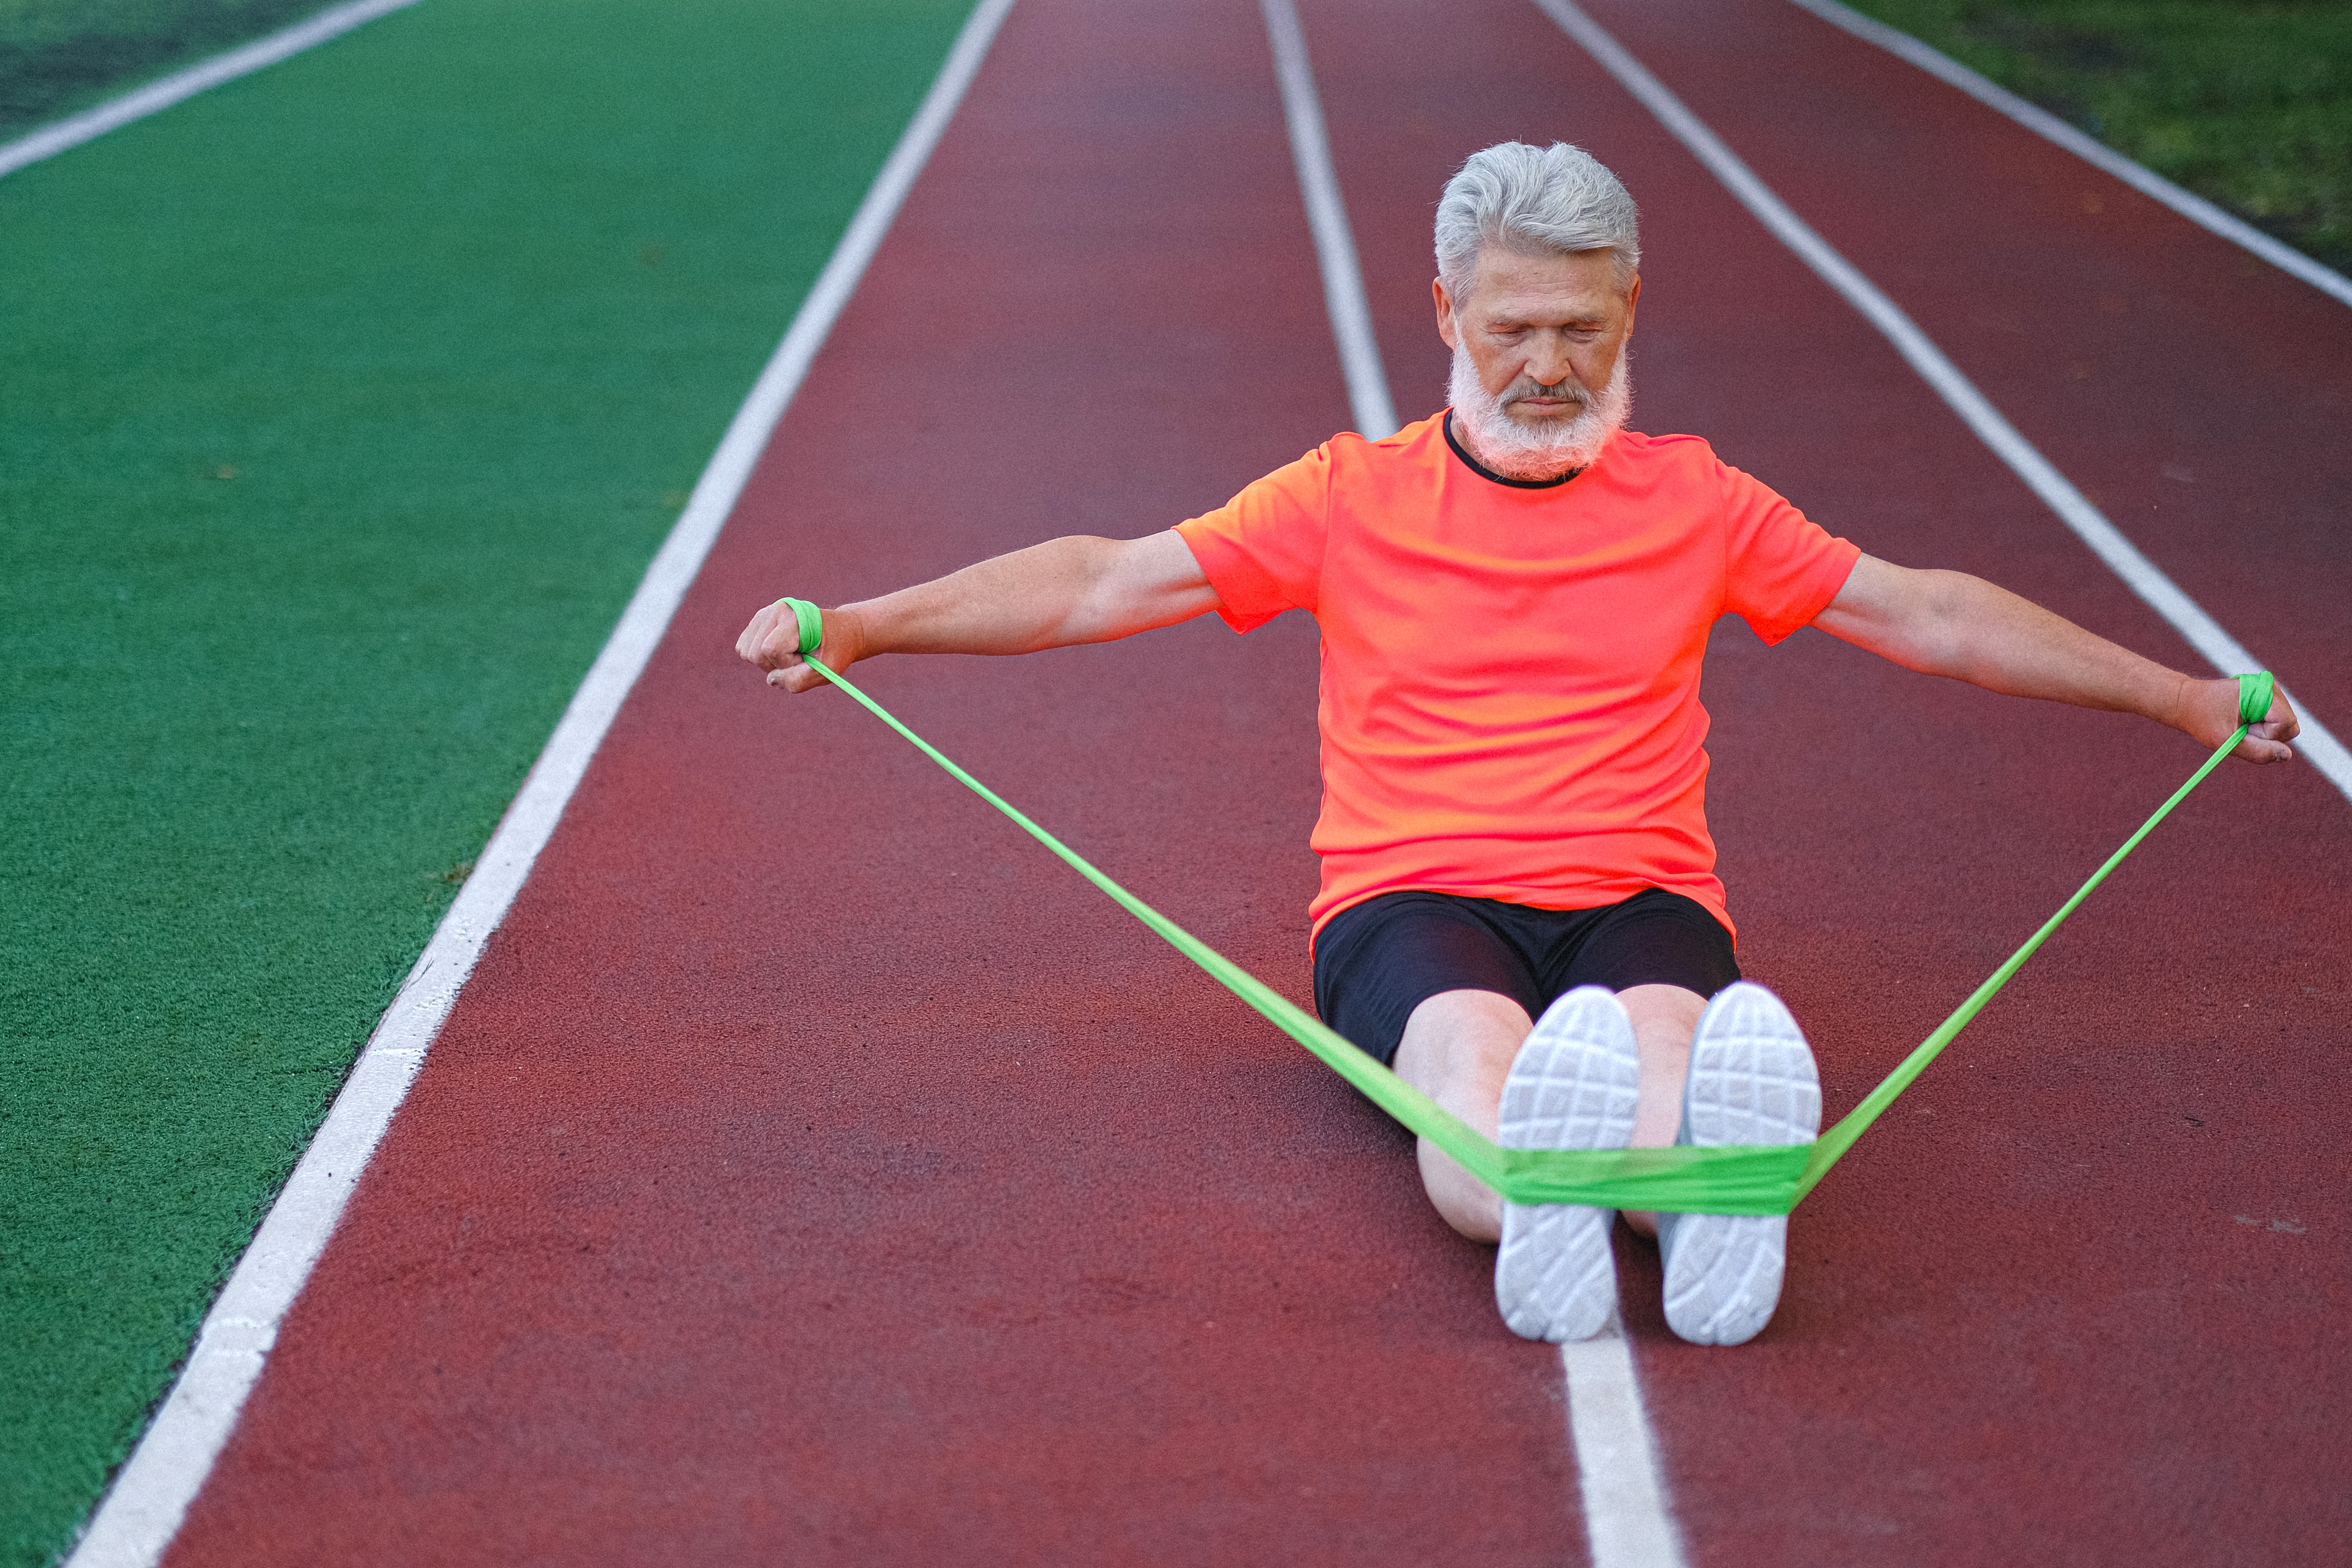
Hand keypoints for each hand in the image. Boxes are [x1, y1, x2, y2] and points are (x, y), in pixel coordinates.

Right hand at [734, 599, 862, 693]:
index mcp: (794, 618)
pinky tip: (780, 652)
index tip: (806, 659)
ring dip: (766, 661)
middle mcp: (776, 610)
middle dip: (775, 664)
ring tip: (790, 654)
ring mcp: (765, 613)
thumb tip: (770, 679)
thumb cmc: (836, 651)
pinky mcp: (758, 621)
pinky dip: (760, 656)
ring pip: (745, 650)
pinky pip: (744, 647)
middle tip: (799, 658)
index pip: (770, 649)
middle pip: (754, 652)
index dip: (786, 663)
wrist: (841, 632)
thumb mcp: (826, 671)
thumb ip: (798, 681)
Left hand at [2176, 675, 2297, 762]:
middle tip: (2241, 729)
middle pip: (2290, 725)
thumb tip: (2287, 755)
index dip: (2266, 735)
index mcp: (2263, 692)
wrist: (2187, 702)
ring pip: (2285, 724)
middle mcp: (2271, 688)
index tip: (2243, 730)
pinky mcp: (2267, 697)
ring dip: (2264, 731)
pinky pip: (2276, 721)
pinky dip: (2261, 727)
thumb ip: (2258, 751)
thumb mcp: (2227, 741)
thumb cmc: (2203, 720)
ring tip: (2240, 724)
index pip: (2286, 723)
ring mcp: (2270, 691)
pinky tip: (2243, 721)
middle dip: (2267, 734)